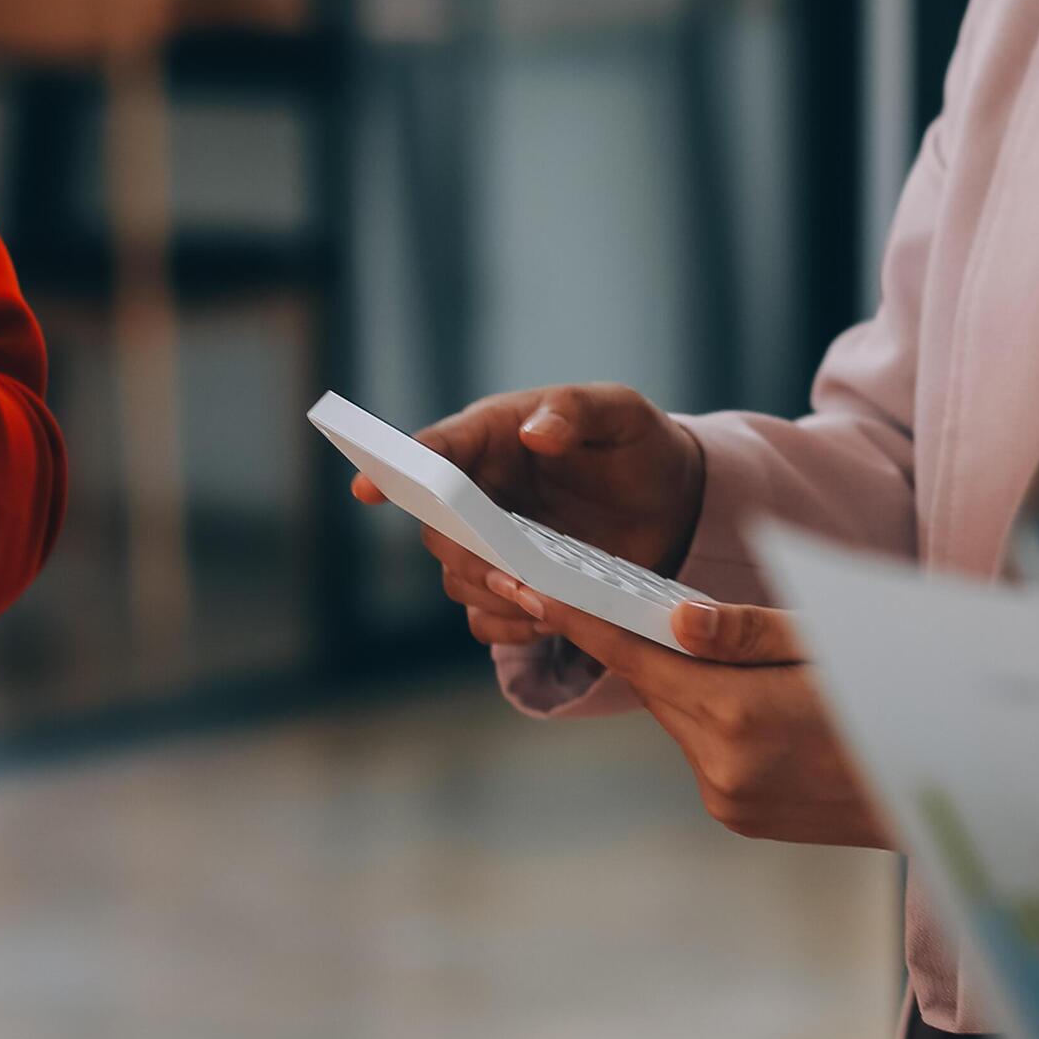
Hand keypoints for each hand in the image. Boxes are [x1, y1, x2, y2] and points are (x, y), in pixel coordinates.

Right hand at [349, 384, 706, 648]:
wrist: (674, 502)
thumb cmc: (637, 445)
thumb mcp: (620, 413)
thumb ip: (577, 411)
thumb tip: (534, 431)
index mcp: (491, 437)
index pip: (432, 452)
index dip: (394, 470)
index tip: (365, 488)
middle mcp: (479, 493)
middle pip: (438, 531)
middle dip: (466, 556)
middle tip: (511, 575)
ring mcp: (494, 545)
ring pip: (457, 579)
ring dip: (489, 596)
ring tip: (540, 603)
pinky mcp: (515, 588)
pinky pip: (486, 620)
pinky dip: (507, 628)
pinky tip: (544, 622)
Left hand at [507, 586, 892, 848]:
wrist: (958, 790)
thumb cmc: (903, 696)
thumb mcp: (832, 643)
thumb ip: (748, 633)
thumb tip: (673, 617)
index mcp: (739, 717)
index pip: (634, 656)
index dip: (577, 618)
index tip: (527, 587)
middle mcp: (723, 770)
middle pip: (657, 688)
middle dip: (647, 644)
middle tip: (634, 597)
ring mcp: (731, 802)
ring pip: (683, 721)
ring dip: (694, 686)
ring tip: (739, 655)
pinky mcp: (744, 818)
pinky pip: (709, 752)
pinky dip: (720, 721)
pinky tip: (763, 704)